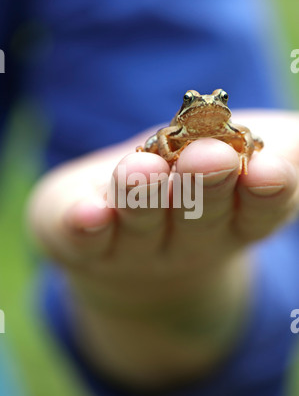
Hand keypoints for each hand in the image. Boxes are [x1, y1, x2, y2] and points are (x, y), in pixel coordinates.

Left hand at [27, 110, 298, 391]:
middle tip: (209, 157)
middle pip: (199, 218)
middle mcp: (186, 239)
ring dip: (143, 198)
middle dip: (204, 186)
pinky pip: (84, 239)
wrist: (131, 227)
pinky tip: (88, 213)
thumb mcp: (255, 154)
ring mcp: (134, 246)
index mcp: (232, 220)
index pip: (257, 212)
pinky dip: (86, 226)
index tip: (268, 169)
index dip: (265, 192)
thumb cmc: (200, 176)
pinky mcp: (83, 239)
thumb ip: (286, 149)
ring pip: (141, 224)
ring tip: (143, 169)